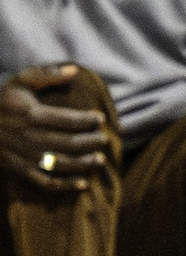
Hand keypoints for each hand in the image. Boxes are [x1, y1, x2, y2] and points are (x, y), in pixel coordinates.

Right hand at [0, 66, 115, 192]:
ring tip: (99, 160)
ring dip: (84, 164)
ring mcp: (26, 156)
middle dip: (91, 142)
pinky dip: (66, 186)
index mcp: (33, 114)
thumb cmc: (2, 102)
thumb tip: (74, 70)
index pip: (70, 119)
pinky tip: (82, 185)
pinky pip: (46, 182)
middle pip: (70, 143)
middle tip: (104, 140)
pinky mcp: (21, 170)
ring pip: (62, 164)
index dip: (89, 120)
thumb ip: (47, 74)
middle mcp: (32, 137)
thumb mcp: (21, 81)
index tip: (101, 119)